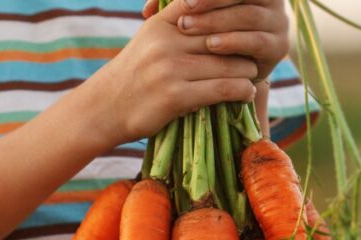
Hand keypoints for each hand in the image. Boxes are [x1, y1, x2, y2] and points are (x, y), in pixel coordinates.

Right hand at [86, 0, 260, 145]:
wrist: (105, 108)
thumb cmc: (137, 73)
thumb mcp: (152, 39)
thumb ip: (180, 23)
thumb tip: (218, 9)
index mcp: (162, 23)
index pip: (205, 5)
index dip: (233, 11)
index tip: (251, 19)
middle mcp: (165, 41)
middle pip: (225, 37)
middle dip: (244, 48)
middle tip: (254, 56)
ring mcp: (170, 68)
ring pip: (231, 65)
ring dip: (248, 73)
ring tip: (251, 76)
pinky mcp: (176, 96)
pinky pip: (225, 89)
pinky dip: (242, 91)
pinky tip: (245, 93)